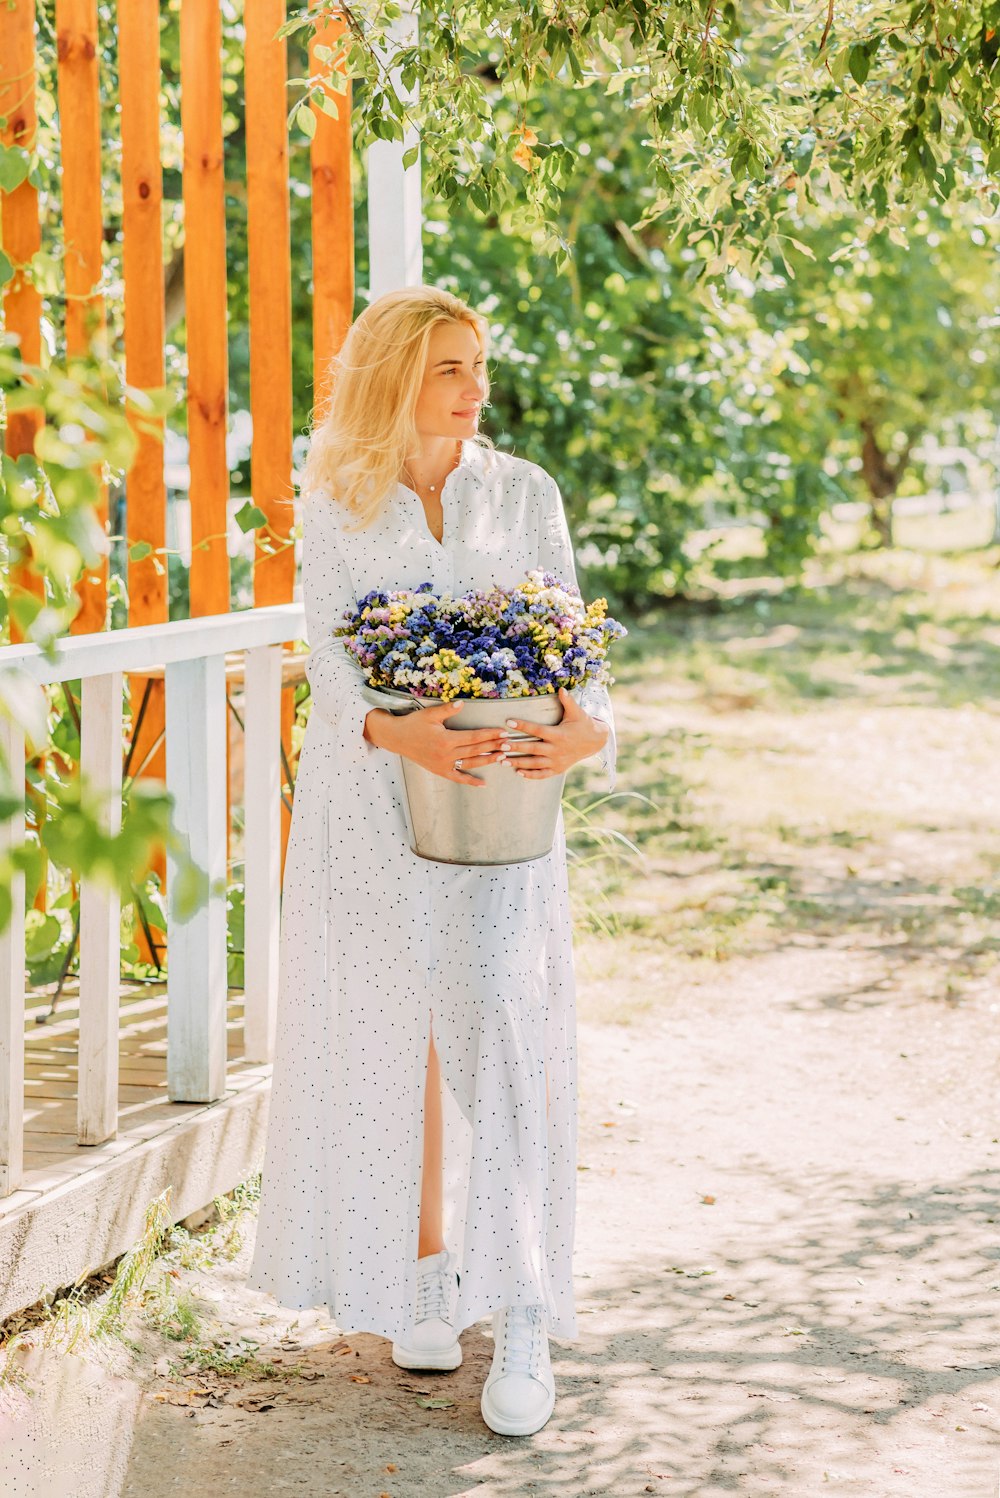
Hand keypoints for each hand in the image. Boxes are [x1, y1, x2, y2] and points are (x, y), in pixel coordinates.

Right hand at [364, 702, 507, 786]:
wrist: (397, 738)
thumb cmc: (414, 724)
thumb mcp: (430, 714)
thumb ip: (447, 710)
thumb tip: (462, 704)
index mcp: (445, 740)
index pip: (473, 737)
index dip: (489, 735)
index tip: (503, 732)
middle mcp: (446, 755)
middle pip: (475, 750)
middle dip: (493, 746)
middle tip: (509, 744)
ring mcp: (443, 765)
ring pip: (470, 764)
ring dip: (487, 761)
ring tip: (502, 757)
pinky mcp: (440, 771)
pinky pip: (458, 778)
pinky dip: (470, 781)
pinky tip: (483, 784)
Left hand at [501, 687, 609, 779]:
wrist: (595, 742)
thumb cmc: (582, 723)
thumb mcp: (577, 712)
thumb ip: (568, 701)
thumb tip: (562, 689)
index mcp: (559, 735)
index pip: (538, 730)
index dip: (523, 726)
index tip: (509, 722)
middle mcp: (557, 749)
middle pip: (533, 749)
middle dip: (516, 747)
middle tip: (501, 745)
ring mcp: (557, 761)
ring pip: (535, 763)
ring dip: (518, 763)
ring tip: (503, 760)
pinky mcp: (558, 769)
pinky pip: (543, 774)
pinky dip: (531, 775)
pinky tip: (518, 772)